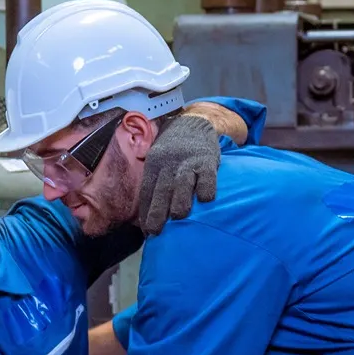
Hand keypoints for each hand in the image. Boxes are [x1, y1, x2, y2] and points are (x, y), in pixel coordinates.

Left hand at [138, 114, 221, 234]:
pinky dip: (207, 187)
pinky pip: (207, 176)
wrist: (195, 123)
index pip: (147, 190)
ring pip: (182, 182)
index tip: (146, 231)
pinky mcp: (207, 160)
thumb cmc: (175, 151)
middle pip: (162, 189)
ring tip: (179, 216)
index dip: (146, 211)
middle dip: (158, 211)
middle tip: (155, 231)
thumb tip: (146, 214)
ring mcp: (188, 162)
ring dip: (180, 200)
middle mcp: (169, 163)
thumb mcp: (159, 161)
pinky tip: (206, 200)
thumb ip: (155, 183)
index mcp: (154, 165)